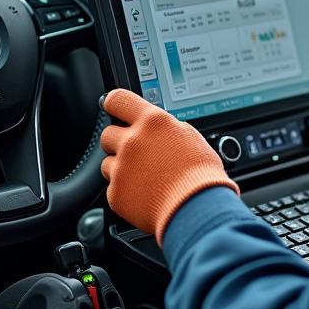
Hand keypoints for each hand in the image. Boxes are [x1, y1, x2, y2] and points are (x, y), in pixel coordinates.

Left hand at [100, 89, 238, 243]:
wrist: (197, 208)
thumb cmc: (200, 175)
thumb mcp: (189, 137)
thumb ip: (165, 128)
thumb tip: (155, 128)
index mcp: (152, 122)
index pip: (118, 100)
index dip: (113, 104)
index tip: (113, 108)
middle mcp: (133, 142)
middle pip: (108, 134)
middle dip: (119, 142)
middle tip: (137, 153)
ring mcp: (122, 168)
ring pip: (108, 163)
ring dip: (121, 168)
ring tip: (145, 178)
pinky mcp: (116, 193)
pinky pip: (113, 188)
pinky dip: (125, 191)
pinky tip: (144, 193)